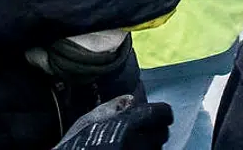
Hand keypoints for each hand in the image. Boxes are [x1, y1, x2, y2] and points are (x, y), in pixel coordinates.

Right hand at [55, 97, 172, 149]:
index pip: (161, 114)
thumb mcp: (90, 120)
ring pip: (157, 148)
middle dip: (157, 130)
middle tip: (147, 129)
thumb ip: (113, 107)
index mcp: (128, 123)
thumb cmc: (79, 143)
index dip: (161, 113)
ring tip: (138, 142)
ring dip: (151, 144)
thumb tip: (132, 98)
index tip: (159, 113)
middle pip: (162, 134)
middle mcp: (139, 142)